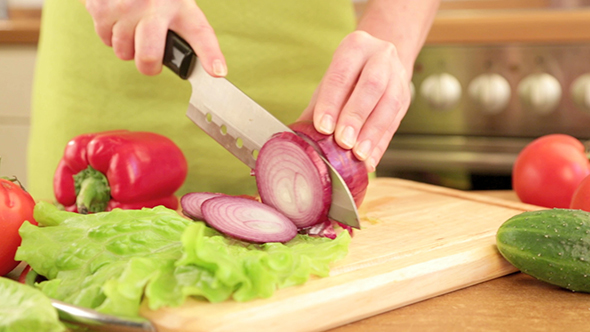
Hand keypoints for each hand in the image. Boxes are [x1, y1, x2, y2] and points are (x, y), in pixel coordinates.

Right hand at [83, 0, 226, 76]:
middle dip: (149, 66)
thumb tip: (213, 71)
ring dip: (127, 47)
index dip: (210, 56)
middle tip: (151, 55)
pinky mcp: (102, 6)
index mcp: (181, 7)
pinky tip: (119, 18)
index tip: (218, 72)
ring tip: (133, 27)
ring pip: (123, 52)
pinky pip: (105, 39)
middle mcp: (154, 5)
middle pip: (148, 57)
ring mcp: (126, 6)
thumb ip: (188, 35)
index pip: (200, 34)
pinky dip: (111, 34)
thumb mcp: (178, 6)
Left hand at [298, 31, 411, 172]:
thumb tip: (298, 137)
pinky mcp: (406, 98)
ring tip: (358, 154)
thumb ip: (316, 107)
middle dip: (356, 116)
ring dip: (372, 133)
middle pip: (371, 86)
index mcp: (356, 47)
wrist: (380, 60)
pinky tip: (369, 160)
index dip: (332, 102)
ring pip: (389, 105)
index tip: (323, 127)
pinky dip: (380, 144)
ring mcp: (398, 77)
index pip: (342, 74)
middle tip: (343, 141)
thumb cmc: (348, 74)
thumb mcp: (330, 82)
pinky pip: (394, 123)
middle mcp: (380, 57)